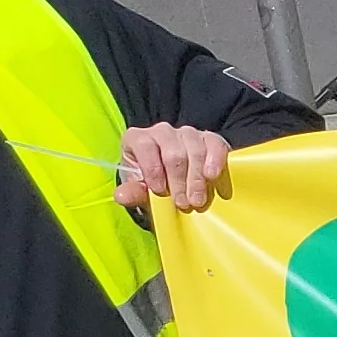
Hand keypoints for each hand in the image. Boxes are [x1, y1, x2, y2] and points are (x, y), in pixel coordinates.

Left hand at [115, 123, 234, 213]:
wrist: (174, 180)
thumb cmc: (154, 182)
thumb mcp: (140, 189)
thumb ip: (133, 192)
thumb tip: (121, 197)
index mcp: (139, 139)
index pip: (145, 146)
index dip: (153, 169)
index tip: (159, 190)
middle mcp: (162, 132)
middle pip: (174, 153)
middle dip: (179, 182)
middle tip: (183, 204)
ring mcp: (187, 133)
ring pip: (195, 151)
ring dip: (197, 179)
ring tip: (198, 200)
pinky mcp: (209, 139)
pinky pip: (214, 145)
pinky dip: (215, 162)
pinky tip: (212, 177)